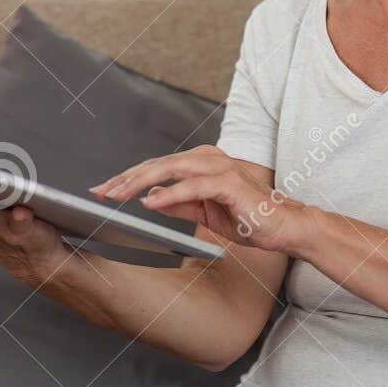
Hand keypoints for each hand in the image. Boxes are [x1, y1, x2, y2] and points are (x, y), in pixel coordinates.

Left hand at [90, 145, 308, 253]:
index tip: (104, 190)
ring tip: (117, 195)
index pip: (157, 167)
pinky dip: (170, 193)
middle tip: (101, 192)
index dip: (128, 178)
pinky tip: (150, 201)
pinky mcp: (229, 184)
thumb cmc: (250, 218)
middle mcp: (209, 159)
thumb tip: (152, 199)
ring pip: (171, 168)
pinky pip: (193, 186)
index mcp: (202, 163)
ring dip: (140, 182)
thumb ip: (180, 204)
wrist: (286, 227)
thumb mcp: (206, 213)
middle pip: (158, 164)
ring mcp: (219, 168)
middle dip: (125, 178)